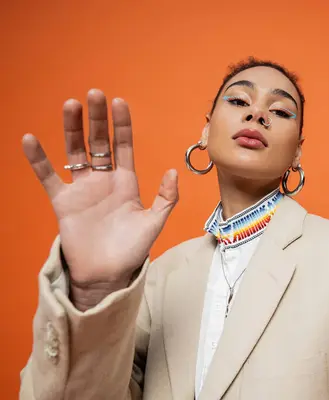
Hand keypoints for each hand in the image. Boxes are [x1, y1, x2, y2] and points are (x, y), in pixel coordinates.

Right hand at [22, 89, 178, 308]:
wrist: (107, 274)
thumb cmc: (132, 249)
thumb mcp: (154, 222)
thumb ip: (166, 198)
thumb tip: (173, 171)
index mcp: (126, 182)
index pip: (124, 146)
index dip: (122, 125)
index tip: (119, 102)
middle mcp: (103, 180)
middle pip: (99, 142)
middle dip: (97, 119)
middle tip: (94, 94)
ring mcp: (82, 189)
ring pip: (75, 151)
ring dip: (72, 129)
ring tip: (70, 105)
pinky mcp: (63, 202)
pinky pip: (48, 176)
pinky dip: (39, 160)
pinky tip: (31, 140)